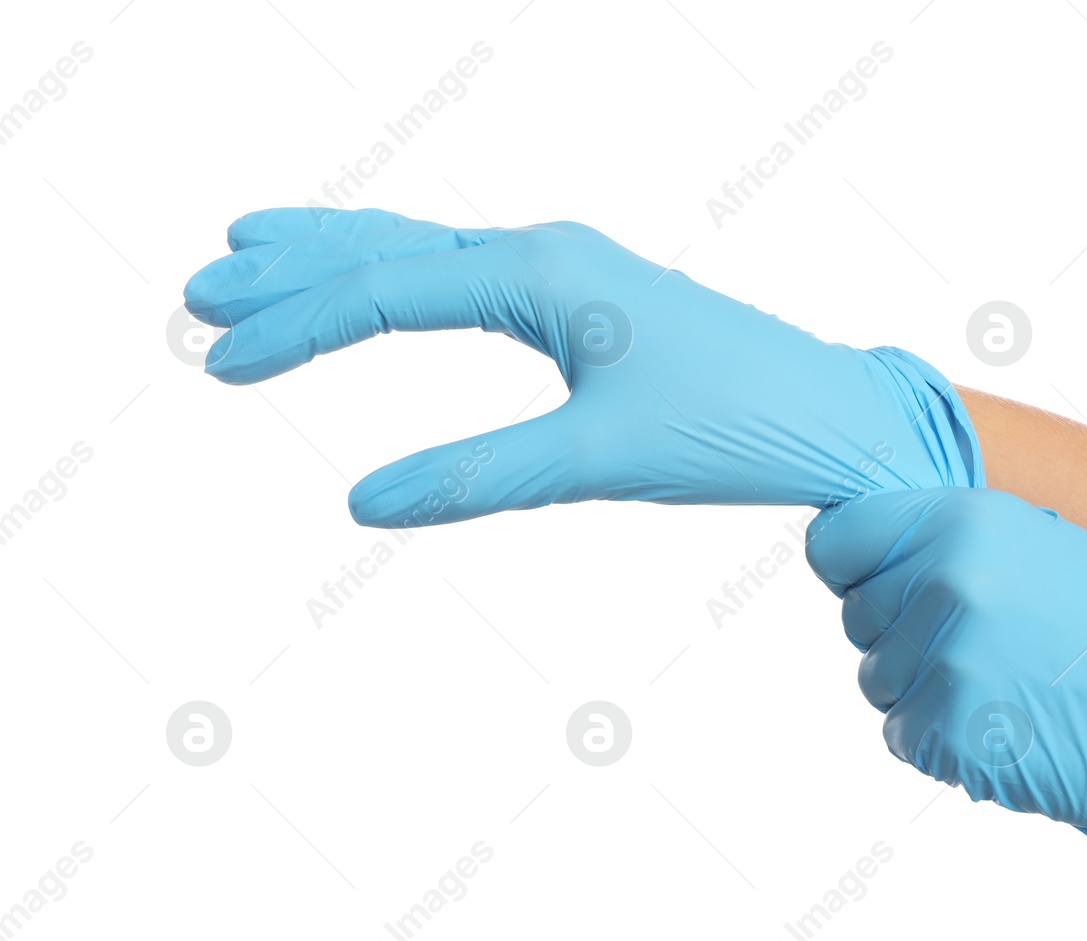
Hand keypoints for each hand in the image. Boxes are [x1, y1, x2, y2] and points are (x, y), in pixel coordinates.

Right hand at [183, 208, 981, 524]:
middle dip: (295, 264)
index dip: (297, 325)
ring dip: (344, 257)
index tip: (219, 359)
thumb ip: (480, 477)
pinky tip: (394, 288)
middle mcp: (549, 254)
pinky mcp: (592, 305)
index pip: (387, 288)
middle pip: (392, 244)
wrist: (836, 418)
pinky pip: (473, 275)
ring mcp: (572, 274)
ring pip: (431, 250)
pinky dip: (410, 278)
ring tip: (261, 253)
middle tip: (204, 282)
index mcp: (543, 271)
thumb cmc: (738, 424)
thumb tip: (362, 505)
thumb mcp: (601, 457)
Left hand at [804, 487, 1086, 933]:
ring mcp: (945, 664)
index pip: (838, 541)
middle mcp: (945, 585)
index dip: (859, 562)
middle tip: (983, 641)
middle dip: (902, 629)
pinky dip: (941, 737)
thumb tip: (867, 545)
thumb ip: (950, 536)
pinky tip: (1006, 721)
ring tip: (1004, 680)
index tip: (887, 578)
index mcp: (964, 522)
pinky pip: (904, 733)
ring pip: (878, 677)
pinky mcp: (951, 736)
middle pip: (857, 613)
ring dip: (923, 685)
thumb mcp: (1042, 543)